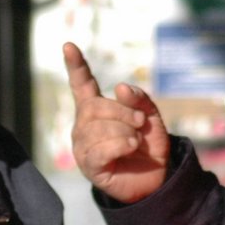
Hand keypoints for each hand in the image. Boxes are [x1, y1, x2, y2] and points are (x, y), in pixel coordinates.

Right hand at [63, 42, 170, 203]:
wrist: (156, 178)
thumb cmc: (149, 147)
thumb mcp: (151, 117)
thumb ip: (139, 100)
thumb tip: (119, 87)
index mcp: (96, 109)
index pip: (81, 84)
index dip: (75, 65)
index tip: (68, 46)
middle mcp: (84, 126)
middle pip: (95, 107)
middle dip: (123, 112)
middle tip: (140, 124)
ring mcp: (83, 146)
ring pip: (98, 129)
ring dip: (125, 132)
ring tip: (136, 141)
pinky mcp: (89, 166)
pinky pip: (100, 150)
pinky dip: (120, 145)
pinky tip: (130, 147)